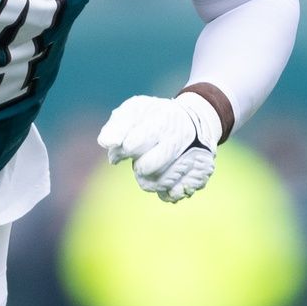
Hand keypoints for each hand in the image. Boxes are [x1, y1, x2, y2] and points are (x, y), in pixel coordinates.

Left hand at [97, 91, 222, 202]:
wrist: (194, 120)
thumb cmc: (156, 116)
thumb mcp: (135, 110)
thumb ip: (117, 126)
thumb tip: (106, 143)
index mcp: (162, 119)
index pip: (134, 144)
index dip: (125, 149)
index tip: (126, 147)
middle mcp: (181, 139)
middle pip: (147, 168)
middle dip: (138, 167)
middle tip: (140, 161)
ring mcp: (193, 159)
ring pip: (160, 184)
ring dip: (149, 181)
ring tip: (151, 170)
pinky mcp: (200, 176)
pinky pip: (174, 194)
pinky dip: (165, 191)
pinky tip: (164, 179)